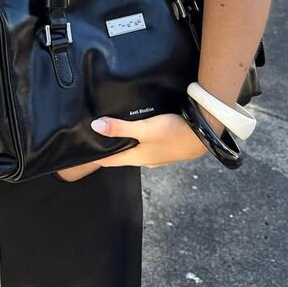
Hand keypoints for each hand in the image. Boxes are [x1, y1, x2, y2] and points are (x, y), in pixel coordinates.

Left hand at [54, 113, 212, 180]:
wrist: (205, 135)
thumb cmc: (174, 132)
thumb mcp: (144, 129)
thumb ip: (120, 128)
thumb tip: (95, 126)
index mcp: (137, 158)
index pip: (110, 160)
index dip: (96, 156)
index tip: (82, 152)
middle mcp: (146, 159)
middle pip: (122, 155)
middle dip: (109, 148)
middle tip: (95, 138)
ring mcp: (158, 155)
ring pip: (135, 150)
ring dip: (125, 143)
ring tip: (114, 132)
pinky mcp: (167, 147)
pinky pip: (147, 145)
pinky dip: (138, 140)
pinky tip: (139, 131)